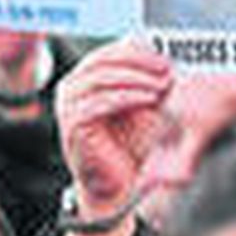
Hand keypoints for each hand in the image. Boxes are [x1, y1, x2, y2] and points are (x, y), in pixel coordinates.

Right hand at [53, 39, 172, 235]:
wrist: (117, 184)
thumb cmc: (129, 144)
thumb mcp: (144, 106)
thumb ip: (150, 83)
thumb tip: (166, 60)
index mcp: (85, 78)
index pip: (108, 52)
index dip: (138, 51)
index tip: (167, 56)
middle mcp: (71, 87)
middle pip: (102, 59)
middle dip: (138, 60)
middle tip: (165, 67)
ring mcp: (68, 105)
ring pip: (100, 77)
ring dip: (136, 77)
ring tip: (162, 85)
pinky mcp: (73, 124)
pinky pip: (101, 101)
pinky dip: (128, 96)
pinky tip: (150, 99)